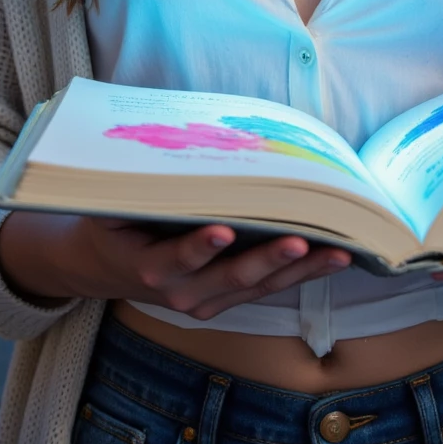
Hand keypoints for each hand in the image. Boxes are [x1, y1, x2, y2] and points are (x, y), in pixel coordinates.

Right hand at [0, 211, 350, 319]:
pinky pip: (267, 288)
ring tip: (336, 250)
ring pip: (258, 286)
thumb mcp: (113, 204)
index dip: (199, 247)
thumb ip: (139, 186)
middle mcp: (181, 292)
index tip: (222, 230)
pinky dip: (301, 274)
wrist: (106, 265)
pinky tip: (333, 256)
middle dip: (268, 258)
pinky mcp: (225, 301)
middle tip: (299, 239)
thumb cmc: (116, 221)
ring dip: (300, 269)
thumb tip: (165, 142)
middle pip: (230, 277)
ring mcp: (206, 301)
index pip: (178, 258)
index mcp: (151, 267)